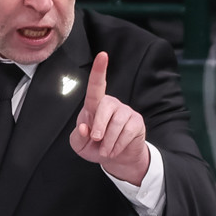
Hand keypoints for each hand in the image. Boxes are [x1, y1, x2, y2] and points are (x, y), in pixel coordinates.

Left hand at [70, 52, 150, 184]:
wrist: (115, 159)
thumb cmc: (95, 147)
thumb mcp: (80, 145)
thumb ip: (78, 136)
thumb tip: (85, 127)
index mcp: (94, 105)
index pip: (96, 86)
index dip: (99, 70)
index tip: (103, 55)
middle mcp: (111, 104)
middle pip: (105, 106)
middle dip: (100, 126)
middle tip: (96, 140)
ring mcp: (125, 111)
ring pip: (117, 123)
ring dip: (109, 142)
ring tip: (105, 151)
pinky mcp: (137, 122)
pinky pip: (128, 132)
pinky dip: (118, 145)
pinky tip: (115, 150)